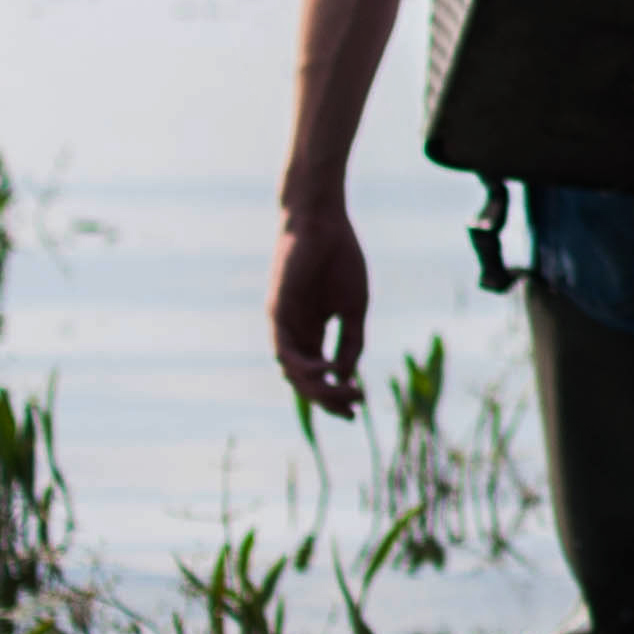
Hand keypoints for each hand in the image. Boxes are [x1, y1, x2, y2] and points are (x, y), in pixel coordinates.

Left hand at [269, 203, 370, 415]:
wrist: (323, 223)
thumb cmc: (340, 259)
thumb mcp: (354, 309)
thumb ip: (352, 343)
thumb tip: (347, 378)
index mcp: (312, 331)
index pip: (319, 375)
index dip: (335, 395)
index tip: (357, 410)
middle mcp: (294, 333)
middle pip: (305, 380)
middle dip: (328, 399)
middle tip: (353, 407)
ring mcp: (283, 325)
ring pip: (292, 372)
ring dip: (318, 388)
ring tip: (345, 391)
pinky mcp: (277, 313)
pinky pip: (284, 351)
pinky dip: (305, 366)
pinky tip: (328, 369)